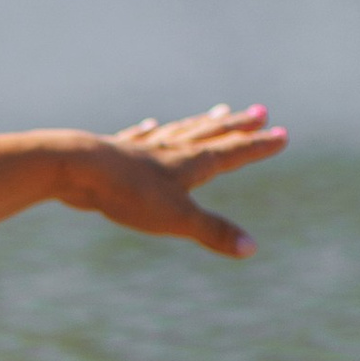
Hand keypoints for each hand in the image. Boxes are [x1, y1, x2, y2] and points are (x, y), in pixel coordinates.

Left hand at [53, 106, 286, 258]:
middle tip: (260, 112)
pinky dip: (151, 131)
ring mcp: (143, 148)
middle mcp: (171, 150)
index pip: (233, 153)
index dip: (258, 146)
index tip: (282, 134)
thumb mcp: (177, 219)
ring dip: (202, 123)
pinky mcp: (116, 152)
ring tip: (219, 112)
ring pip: (180, 131)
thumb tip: (251, 248)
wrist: (77, 168)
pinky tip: (152, 124)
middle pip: (211, 134)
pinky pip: (141, 137)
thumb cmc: (129, 193)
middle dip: (238, 127)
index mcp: (191, 164)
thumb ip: (214, 232)